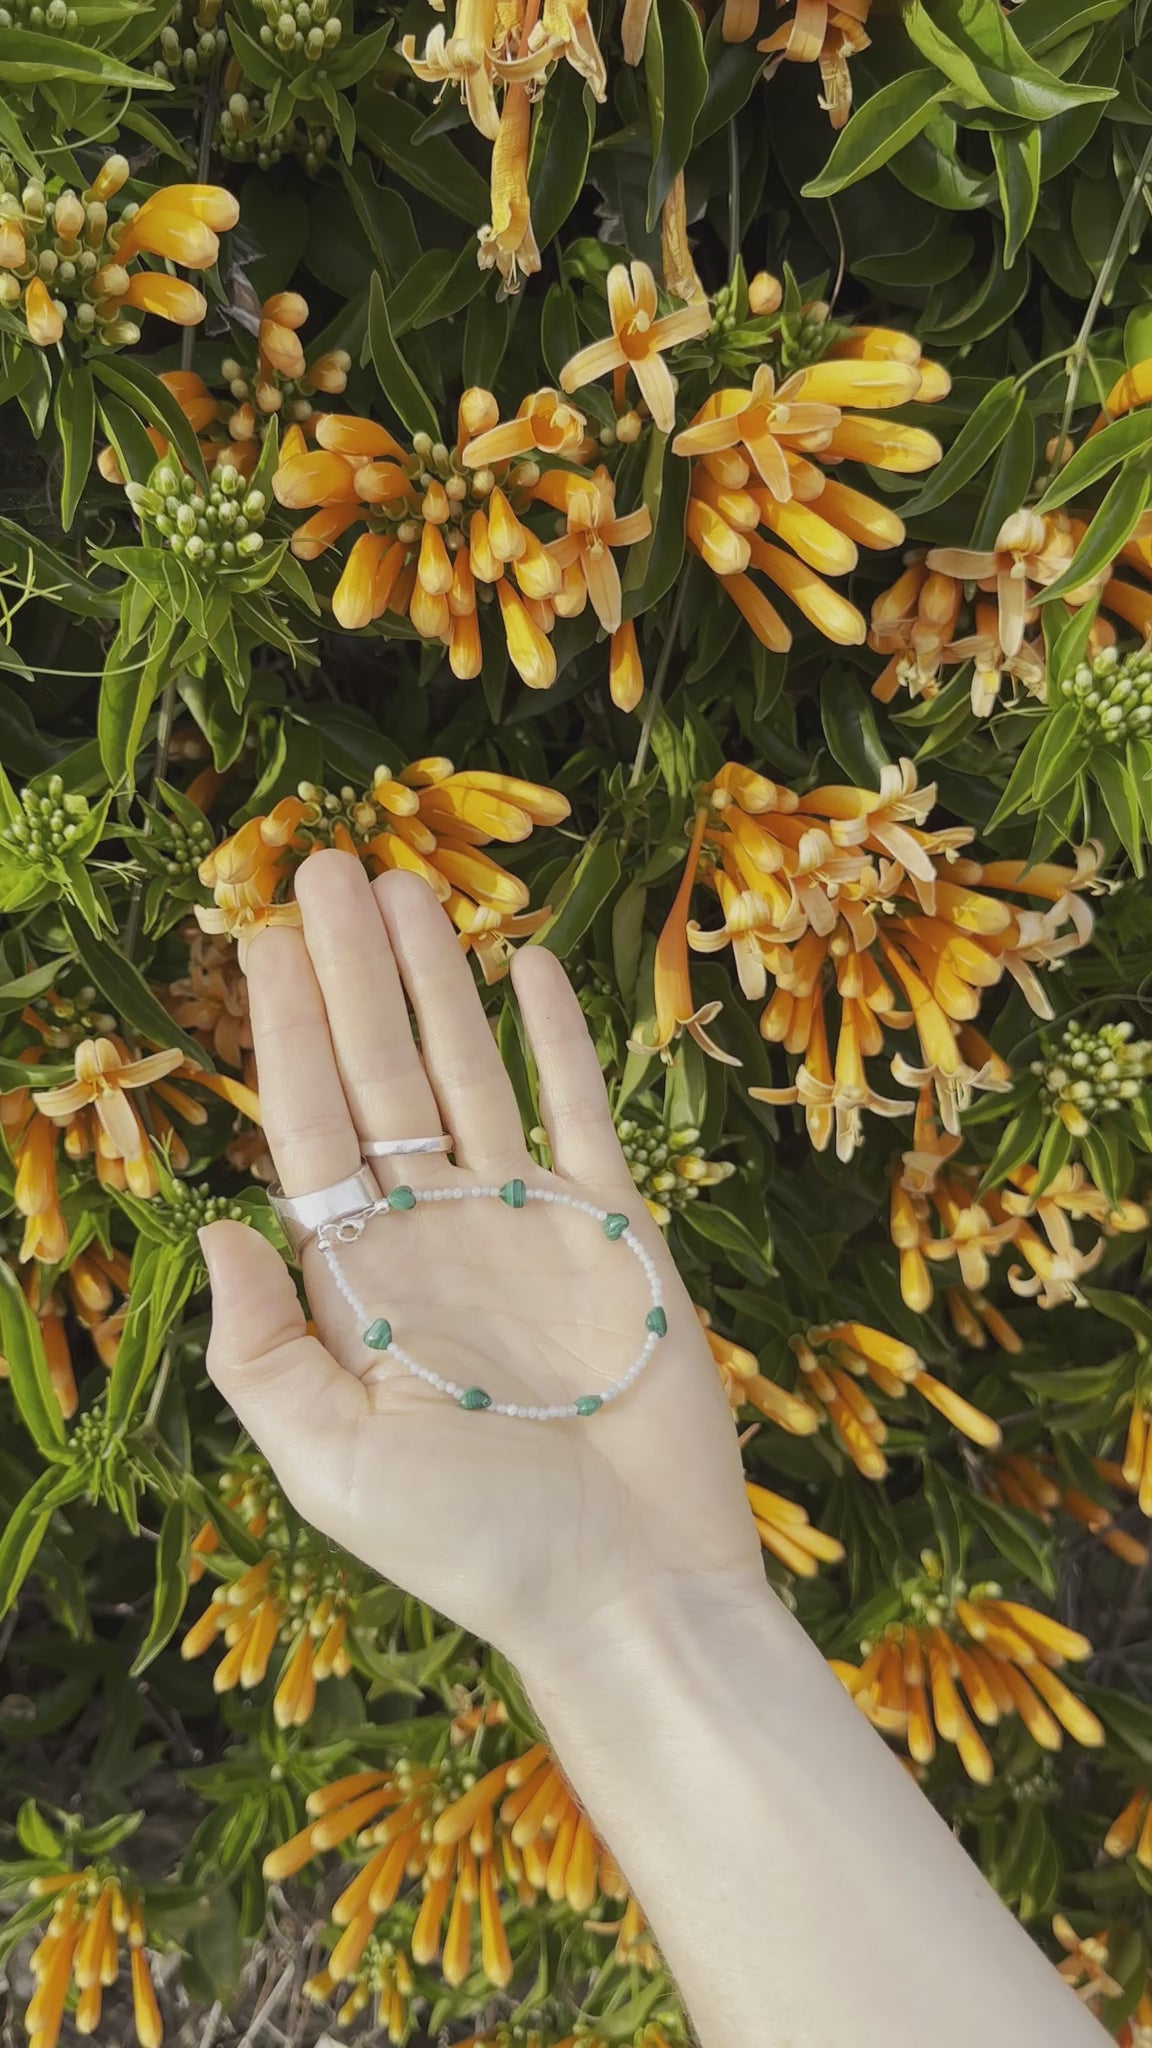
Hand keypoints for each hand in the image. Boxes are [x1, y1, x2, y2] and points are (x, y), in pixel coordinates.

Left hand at [200, 851, 763, 1667]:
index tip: (260, 941)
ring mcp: (528, 1223)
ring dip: (439, 983)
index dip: (286, 1035)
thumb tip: (221, 1228)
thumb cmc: (479, 1545)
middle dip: (351, 975)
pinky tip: (528, 968)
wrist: (631, 1586)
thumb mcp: (336, 1465)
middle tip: (328, 870)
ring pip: (472, 1072)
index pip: (310, 1131)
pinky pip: (582, 1110)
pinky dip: (559, 1039)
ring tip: (410, 891)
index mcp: (363, 1283)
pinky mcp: (615, 1229)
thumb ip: (264, 1351)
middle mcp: (437, 1235)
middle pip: (382, 1075)